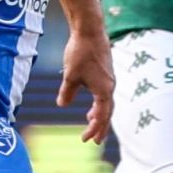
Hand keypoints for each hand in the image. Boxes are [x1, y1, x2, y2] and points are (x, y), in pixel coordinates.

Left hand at [58, 26, 114, 144]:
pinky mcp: (106, 73)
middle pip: (108, 113)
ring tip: (90, 122)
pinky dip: (99, 103)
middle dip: (101, 127)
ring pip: (107, 103)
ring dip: (100, 115)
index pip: (101, 116)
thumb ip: (67, 92)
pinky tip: (91, 105)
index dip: (94, 129)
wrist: (90, 31)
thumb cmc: (80, 52)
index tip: (85, 139)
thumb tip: (62, 105)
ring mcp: (109, 80)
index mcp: (103, 90)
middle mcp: (110, 87)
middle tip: (95, 141)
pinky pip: (105, 94)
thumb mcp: (70, 75)